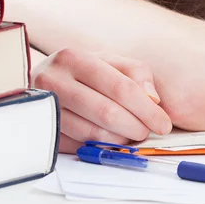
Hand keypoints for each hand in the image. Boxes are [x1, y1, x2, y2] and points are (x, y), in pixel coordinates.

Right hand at [32, 48, 172, 153]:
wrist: (44, 79)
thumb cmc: (85, 71)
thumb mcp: (112, 62)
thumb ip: (137, 74)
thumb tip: (153, 99)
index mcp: (74, 58)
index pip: (120, 87)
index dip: (147, 109)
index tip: (164, 124)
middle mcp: (52, 80)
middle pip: (106, 112)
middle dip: (136, 127)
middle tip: (148, 132)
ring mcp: (43, 107)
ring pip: (91, 133)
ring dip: (119, 139)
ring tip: (130, 133)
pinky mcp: (40, 130)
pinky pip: (77, 145)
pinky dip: (99, 145)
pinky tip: (109, 137)